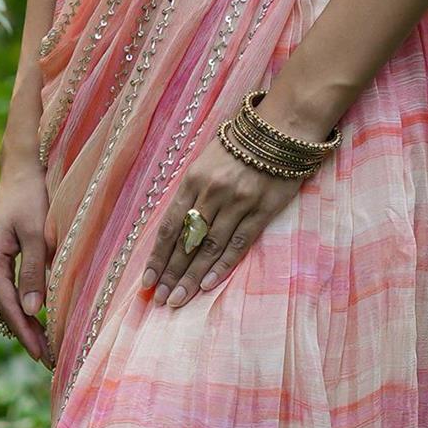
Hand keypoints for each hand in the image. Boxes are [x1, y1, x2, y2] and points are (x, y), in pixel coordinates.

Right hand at [0, 158, 53, 362]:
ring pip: (2, 298)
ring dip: (23, 319)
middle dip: (25, 331)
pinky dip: (19, 303)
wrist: (21, 171)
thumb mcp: (38, 234)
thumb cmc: (32, 197)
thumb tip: (31, 311)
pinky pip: (3, 287)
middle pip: (2, 305)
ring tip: (46, 345)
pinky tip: (36, 320)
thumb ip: (34, 272)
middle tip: (49, 358)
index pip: (7, 303)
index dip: (25, 332)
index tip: (42, 355)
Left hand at [146, 140, 300, 308]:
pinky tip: (207, 284)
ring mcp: (238, 202)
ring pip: (209, 247)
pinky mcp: (263, 209)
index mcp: (193, 179)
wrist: (282, 127)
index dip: (157, 256)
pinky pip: (238, 243)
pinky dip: (221, 265)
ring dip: (191, 277)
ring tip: (177, 300)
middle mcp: (212, 192)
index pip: (169, 226)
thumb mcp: (206, 161)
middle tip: (160, 300)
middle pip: (186, 241)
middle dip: (170, 273)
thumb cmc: (240, 145)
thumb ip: (192, 193)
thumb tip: (175, 231)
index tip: (146, 281)